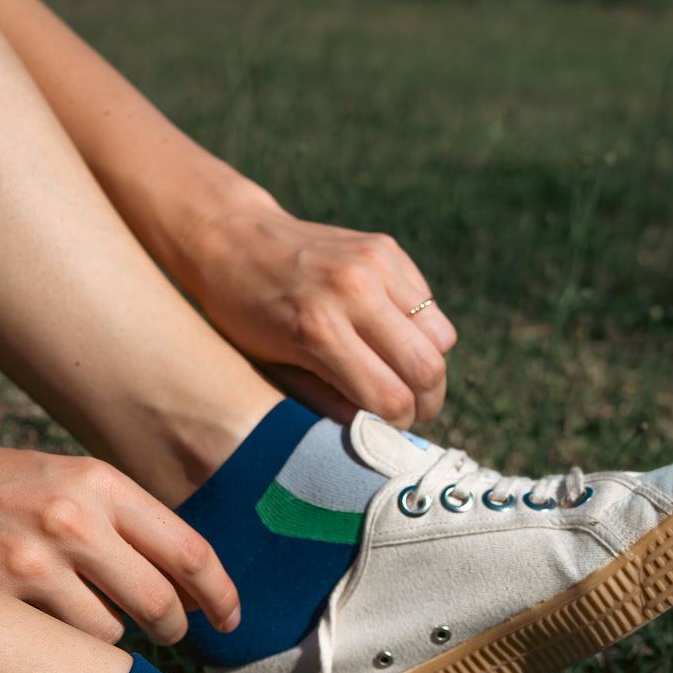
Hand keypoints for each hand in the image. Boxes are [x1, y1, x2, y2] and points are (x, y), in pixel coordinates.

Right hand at [0, 434, 239, 644]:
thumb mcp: (70, 481)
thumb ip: (130, 525)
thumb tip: (192, 587)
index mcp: (102, 484)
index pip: (189, 550)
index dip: (221, 594)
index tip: (232, 620)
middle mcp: (75, 520)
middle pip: (160, 603)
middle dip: (176, 628)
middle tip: (173, 632)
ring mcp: (34, 562)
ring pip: (112, 635)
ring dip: (111, 637)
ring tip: (81, 611)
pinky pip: (60, 646)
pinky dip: (64, 645)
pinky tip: (43, 621)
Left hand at [183, 199, 455, 427]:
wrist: (232, 239)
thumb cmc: (243, 317)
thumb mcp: (272, 368)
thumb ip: (325, 402)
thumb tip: (377, 433)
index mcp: (318, 330)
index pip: (389, 398)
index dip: (396, 427)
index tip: (386, 432)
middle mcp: (353, 291)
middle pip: (426, 369)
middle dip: (425, 404)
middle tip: (412, 415)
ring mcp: (374, 263)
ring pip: (440, 338)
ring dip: (428, 367)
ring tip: (405, 378)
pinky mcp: (386, 248)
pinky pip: (429, 305)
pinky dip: (420, 331)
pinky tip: (392, 338)